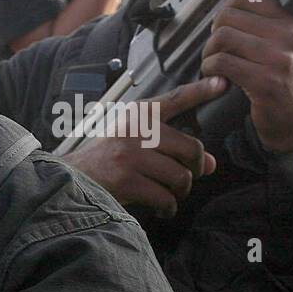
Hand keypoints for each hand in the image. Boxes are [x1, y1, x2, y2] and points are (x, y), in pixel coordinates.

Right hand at [64, 77, 222, 216]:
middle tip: (186, 178)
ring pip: (180, 176)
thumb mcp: (137, 144)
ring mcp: (130, 153)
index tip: (221, 82)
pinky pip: (165, 197)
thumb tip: (210, 164)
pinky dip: (168, 208)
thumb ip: (173, 149)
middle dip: (194, 169)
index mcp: (138, 114)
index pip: (176, 98)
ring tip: (169, 195)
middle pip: (190, 148)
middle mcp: (135, 129)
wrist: (71, 179)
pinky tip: (161, 208)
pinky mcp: (126, 179)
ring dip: (180, 192)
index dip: (201, 90)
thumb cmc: (107, 161)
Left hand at [200, 0, 292, 151]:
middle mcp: (290, 36)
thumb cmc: (289, 82)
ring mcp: (279, 59)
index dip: (228, 10)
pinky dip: (210, 68)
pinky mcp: (264, 81)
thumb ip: (273, 21)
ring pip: (223, 37)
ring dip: (209, 51)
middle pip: (230, 16)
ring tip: (213, 62)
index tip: (225, 26)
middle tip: (215, 48)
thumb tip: (236, 3)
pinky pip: (222, 63)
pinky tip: (215, 76)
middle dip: (214, 32)